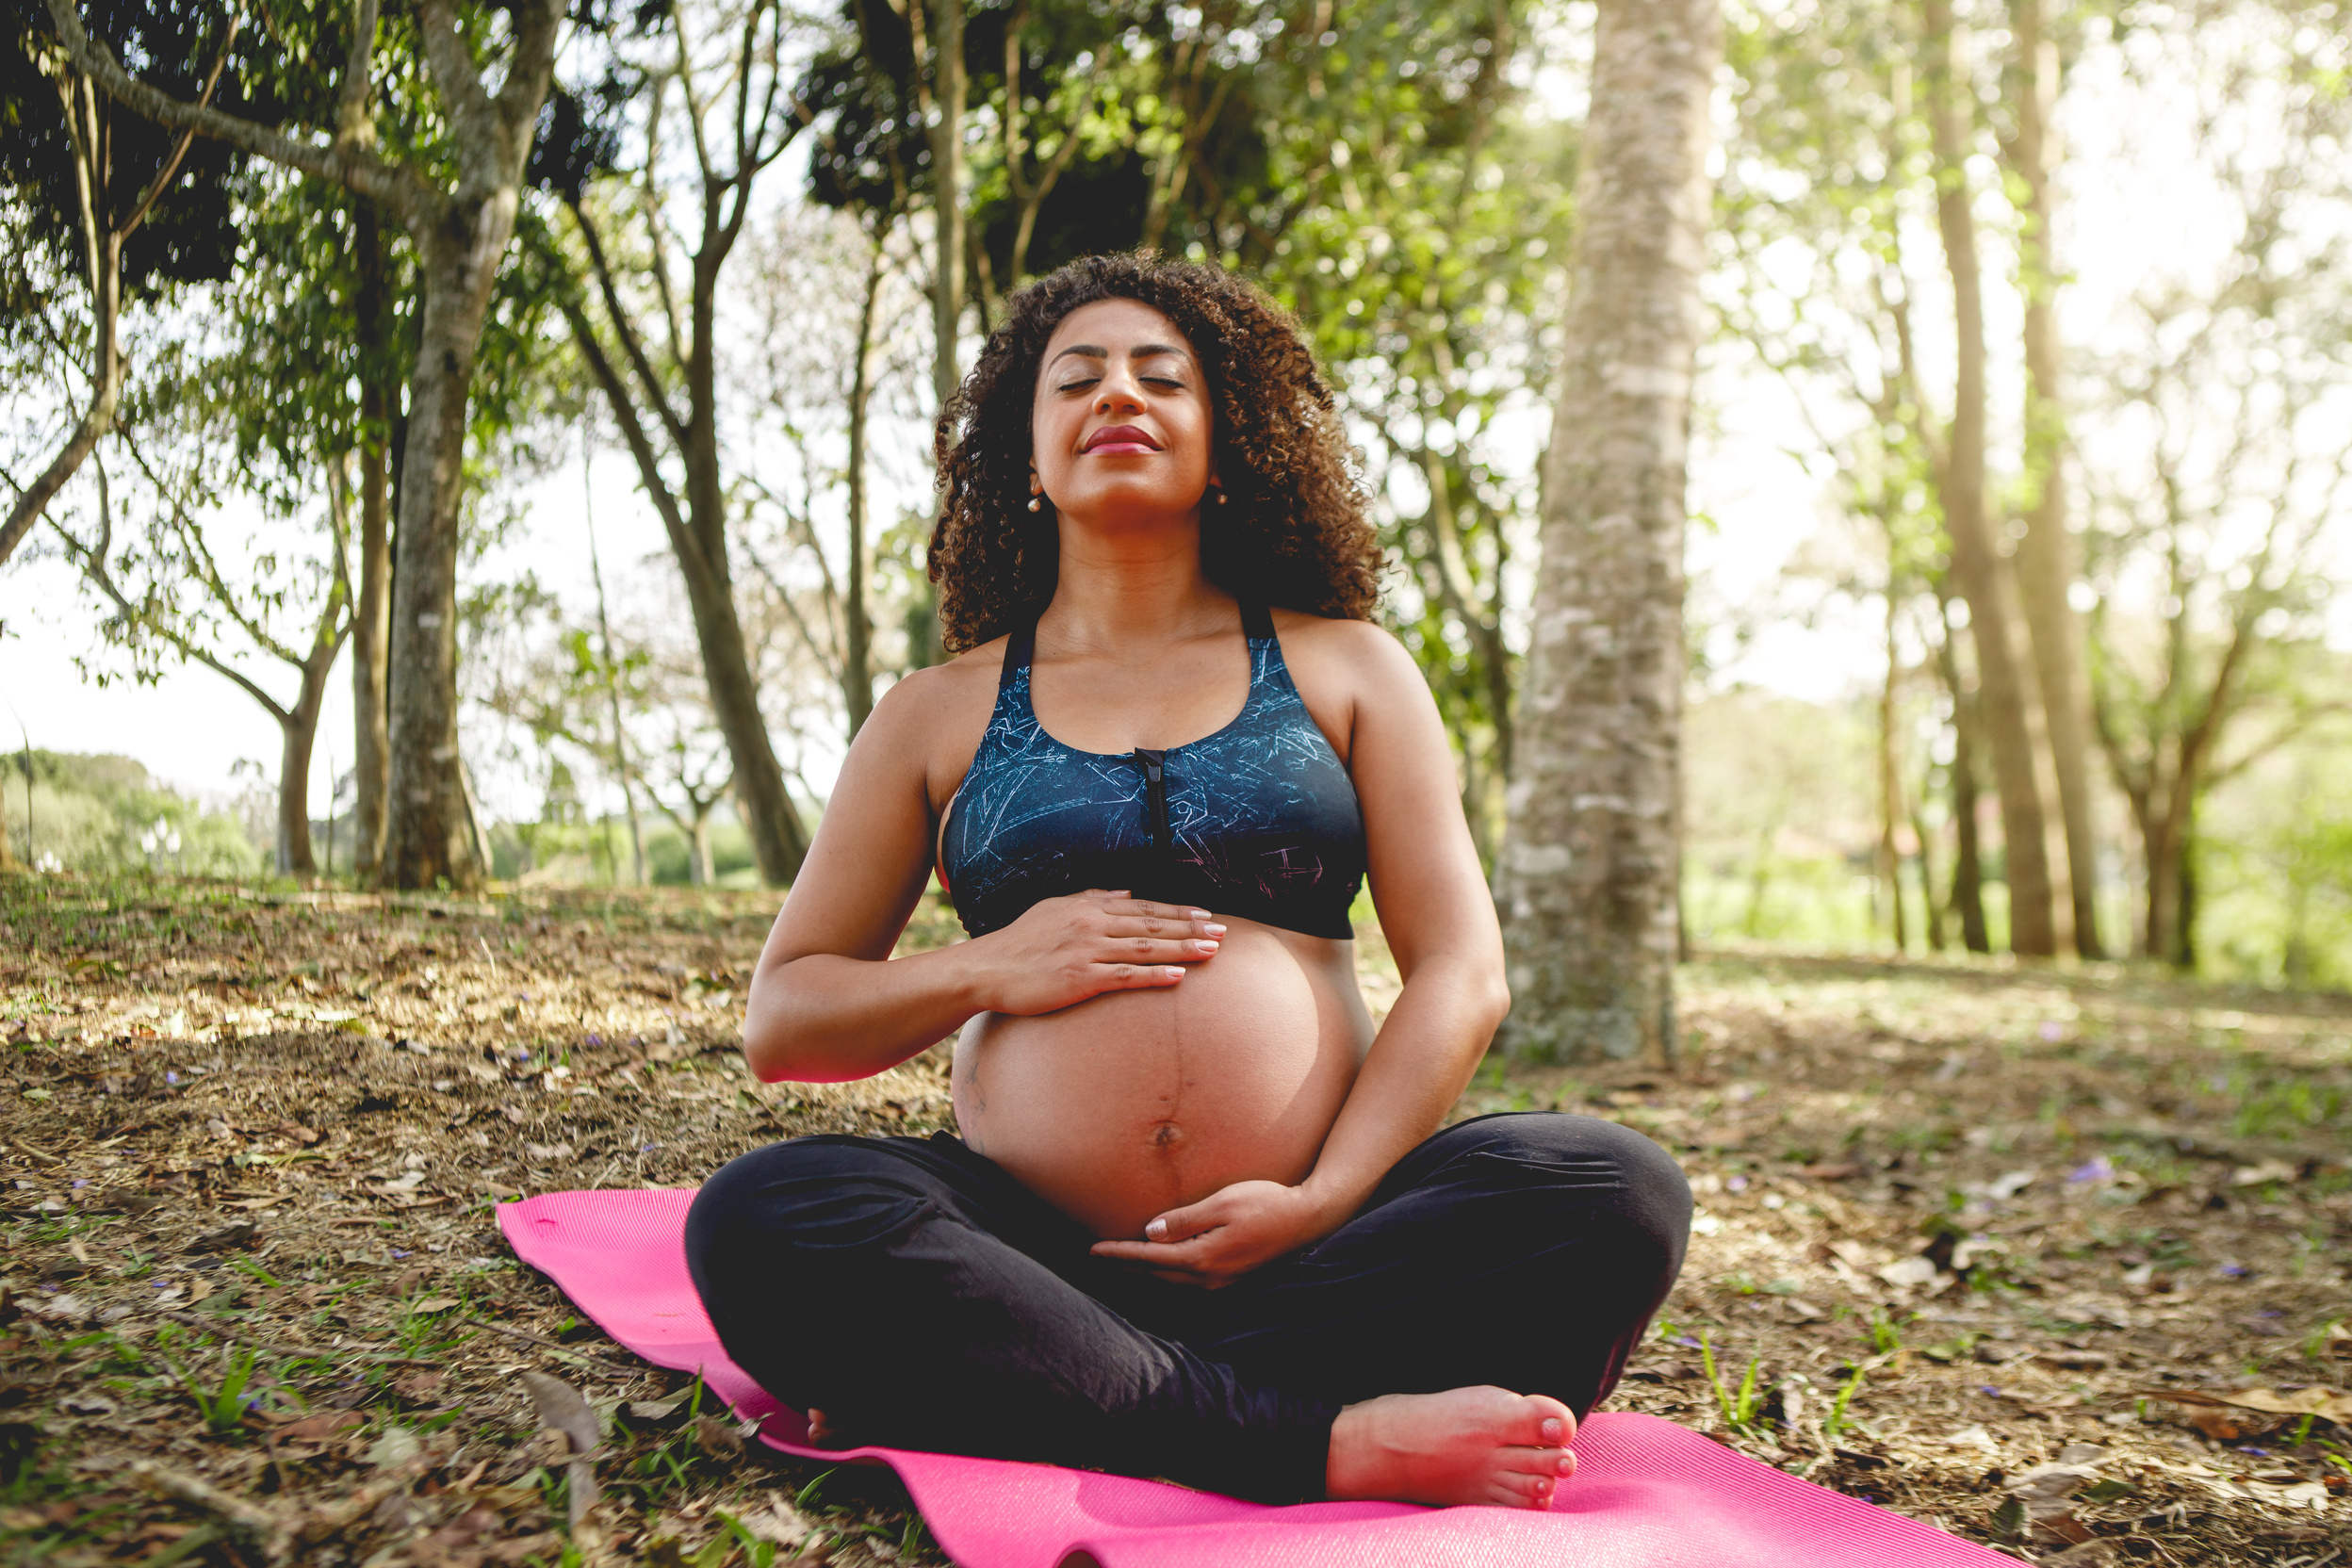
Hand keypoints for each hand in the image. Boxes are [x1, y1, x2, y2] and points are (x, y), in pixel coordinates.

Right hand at [977, 890, 1222, 1015]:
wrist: (987, 969)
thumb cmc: (1019, 942)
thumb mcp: (1053, 909)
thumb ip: (1092, 899)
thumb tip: (1125, 893)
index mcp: (1088, 906)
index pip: (1143, 908)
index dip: (1177, 911)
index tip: (1205, 915)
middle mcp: (1092, 924)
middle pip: (1152, 925)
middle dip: (1191, 928)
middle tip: (1223, 932)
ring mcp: (1087, 951)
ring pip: (1145, 948)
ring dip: (1182, 948)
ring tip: (1212, 952)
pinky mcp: (1080, 978)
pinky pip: (1125, 976)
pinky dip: (1154, 975)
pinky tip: (1178, 976)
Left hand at [1090, 1179, 1336, 1288]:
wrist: (1307, 1220)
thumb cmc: (1267, 1203)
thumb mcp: (1223, 1203)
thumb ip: (1185, 1220)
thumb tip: (1151, 1232)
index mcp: (1203, 1258)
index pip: (1150, 1257)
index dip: (1120, 1254)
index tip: (1093, 1250)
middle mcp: (1209, 1278)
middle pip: (1156, 1274)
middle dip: (1126, 1265)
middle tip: (1098, 1256)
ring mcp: (1221, 1282)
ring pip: (1171, 1280)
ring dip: (1145, 1270)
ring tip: (1122, 1260)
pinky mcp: (1231, 1278)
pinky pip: (1188, 1280)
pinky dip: (1166, 1272)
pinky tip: (1160, 1263)